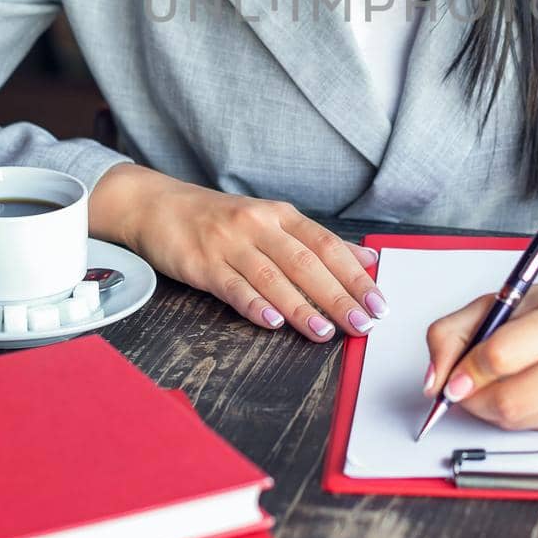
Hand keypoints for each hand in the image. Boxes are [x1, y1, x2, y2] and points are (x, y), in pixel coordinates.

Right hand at [89, 164, 386, 341]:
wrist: (158, 205)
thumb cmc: (221, 220)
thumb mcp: (272, 222)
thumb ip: (316, 242)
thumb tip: (366, 260)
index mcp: (281, 215)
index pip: (327, 245)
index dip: (356, 274)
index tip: (379, 301)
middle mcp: (259, 225)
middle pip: (305, 262)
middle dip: (338, 295)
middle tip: (363, 323)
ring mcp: (229, 244)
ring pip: (272, 277)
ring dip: (301, 307)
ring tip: (325, 332)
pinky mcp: (202, 263)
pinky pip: (232, 286)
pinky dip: (253, 304)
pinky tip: (272, 322)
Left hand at [423, 280, 537, 432]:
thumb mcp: (506, 300)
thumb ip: (456, 331)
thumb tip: (434, 379)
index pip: (501, 356)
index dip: (466, 372)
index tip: (450, 380)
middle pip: (509, 400)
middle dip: (473, 399)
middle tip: (465, 386)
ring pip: (519, 421)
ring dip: (492, 409)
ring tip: (497, 383)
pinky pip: (537, 430)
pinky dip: (519, 415)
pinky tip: (528, 389)